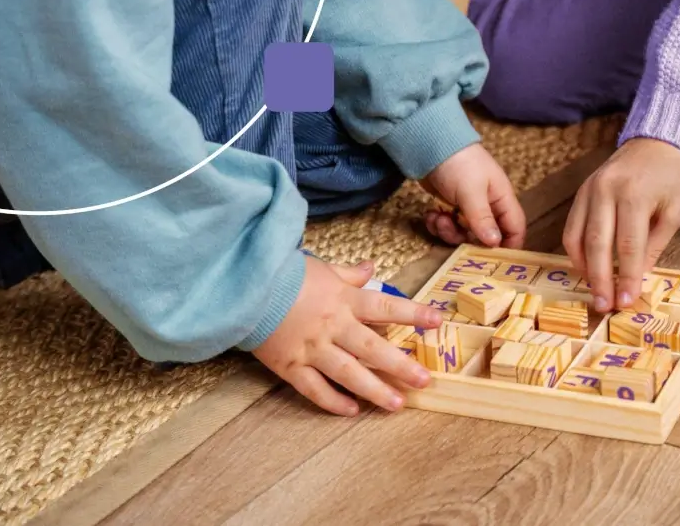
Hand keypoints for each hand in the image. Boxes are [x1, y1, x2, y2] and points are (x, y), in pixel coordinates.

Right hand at [252, 256, 442, 415]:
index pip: (385, 307)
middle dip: (400, 365)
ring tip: (397, 404)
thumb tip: (370, 269)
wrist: (242, 287)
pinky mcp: (290, 366)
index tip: (437, 321)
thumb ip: (348, 275)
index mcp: (343, 300)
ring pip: (348, 374)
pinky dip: (333, 401)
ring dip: (374, 390)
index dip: (413, 313)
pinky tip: (352, 410)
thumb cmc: (284, 276)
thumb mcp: (321, 269)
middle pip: (373, 348)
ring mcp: (311, 348)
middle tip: (424, 380)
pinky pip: (315, 388)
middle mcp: (332, 326)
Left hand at [422, 143, 525, 248]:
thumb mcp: (471, 192)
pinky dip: (438, 224)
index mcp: (501, 198)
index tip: (495, 261)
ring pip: (463, 233)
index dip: (508, 245)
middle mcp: (487, 205)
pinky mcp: (449, 206)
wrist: (429, 143)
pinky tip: (431, 214)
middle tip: (453, 231)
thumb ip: (483, 218)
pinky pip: (447, 225)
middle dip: (467, 239)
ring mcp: (467, 206)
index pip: (514, 228)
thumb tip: (495, 243)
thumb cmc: (458, 163)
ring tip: (438, 218)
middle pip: (485, 236)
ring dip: (448, 231)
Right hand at [564, 138, 679, 313]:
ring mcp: (589, 190)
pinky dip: (576, 251)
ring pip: (577, 237)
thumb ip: (654, 244)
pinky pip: (571, 227)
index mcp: (634, 195)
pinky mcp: (581, 192)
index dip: (626, 277)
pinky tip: (586, 268)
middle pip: (598, 244)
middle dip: (600, 279)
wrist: (657, 141)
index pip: (628, 246)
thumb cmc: (672, 177)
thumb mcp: (675, 211)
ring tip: (595, 292)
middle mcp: (606, 191)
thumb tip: (637, 277)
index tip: (627, 301)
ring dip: (584, 269)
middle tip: (604, 306)